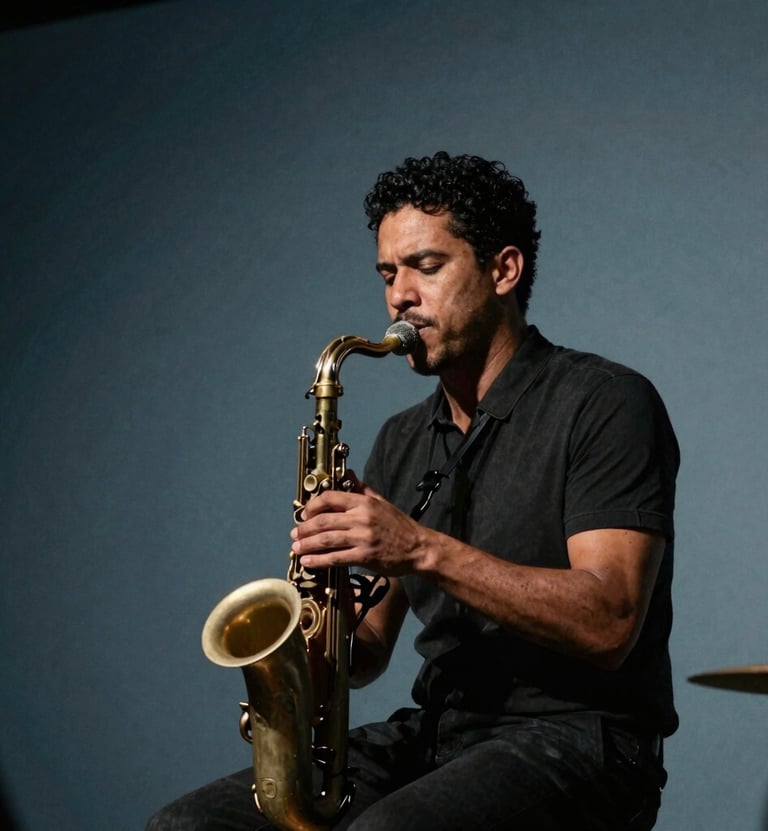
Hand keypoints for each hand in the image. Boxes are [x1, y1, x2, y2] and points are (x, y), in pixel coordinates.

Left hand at [290, 481, 425, 575]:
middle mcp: (361, 518)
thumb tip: (348, 474)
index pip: (330, 498)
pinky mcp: (365, 556)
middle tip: (295, 534)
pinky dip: (319, 560)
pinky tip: (308, 562)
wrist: (419, 548)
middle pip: (324, 521)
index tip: (304, 514)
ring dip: (307, 544)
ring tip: (296, 548)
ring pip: (327, 539)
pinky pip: (336, 558)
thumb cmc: (400, 525)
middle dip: (305, 528)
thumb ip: (362, 489)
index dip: (312, 506)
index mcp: (364, 503)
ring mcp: (363, 538)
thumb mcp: (381, 502)